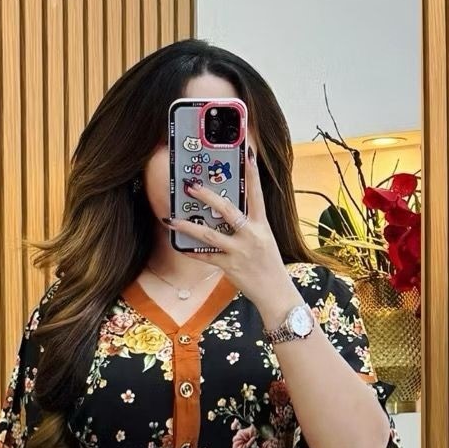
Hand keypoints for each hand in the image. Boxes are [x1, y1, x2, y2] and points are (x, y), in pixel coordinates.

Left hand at [163, 142, 291, 310]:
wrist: (277, 295)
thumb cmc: (270, 266)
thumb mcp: (265, 241)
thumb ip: (249, 226)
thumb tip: (226, 213)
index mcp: (262, 226)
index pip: (257, 195)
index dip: (252, 174)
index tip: (247, 153)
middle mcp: (252, 236)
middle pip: (228, 211)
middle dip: (207, 197)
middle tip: (190, 185)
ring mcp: (240, 252)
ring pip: (210, 235)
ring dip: (188, 227)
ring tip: (171, 219)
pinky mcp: (230, 267)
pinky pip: (205, 257)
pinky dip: (191, 252)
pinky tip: (179, 246)